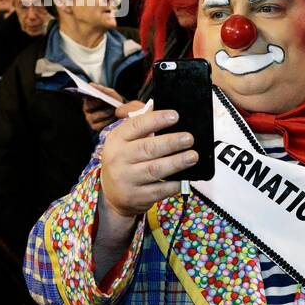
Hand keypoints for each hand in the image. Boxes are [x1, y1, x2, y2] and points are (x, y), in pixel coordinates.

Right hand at [81, 84, 123, 132]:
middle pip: (88, 106)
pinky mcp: (94, 127)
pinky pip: (99, 125)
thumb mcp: (110, 94)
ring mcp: (89, 119)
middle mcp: (86, 109)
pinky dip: (107, 121)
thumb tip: (91, 84)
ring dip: (105, 113)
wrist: (121, 113)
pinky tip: (113, 118)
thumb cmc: (113, 101)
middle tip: (107, 102)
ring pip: (94, 116)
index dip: (90, 95)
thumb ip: (102, 89)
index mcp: (88, 99)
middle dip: (98, 104)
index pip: (85, 96)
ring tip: (113, 111)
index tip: (98, 94)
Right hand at [98, 107, 194, 224]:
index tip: (175, 115)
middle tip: (189, 138)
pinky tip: (185, 178)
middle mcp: (118, 159)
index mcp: (117, 139)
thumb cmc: (125, 160)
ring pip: (154, 170)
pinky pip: (159, 190)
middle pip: (147, 148)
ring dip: (176, 162)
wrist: (112, 194)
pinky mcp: (136, 197)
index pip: (136, 125)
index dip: (157, 119)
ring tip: (193, 156)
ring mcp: (126, 179)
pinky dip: (174, 184)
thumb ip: (142, 125)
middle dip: (171, 142)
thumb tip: (162, 107)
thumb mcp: (125, 141)